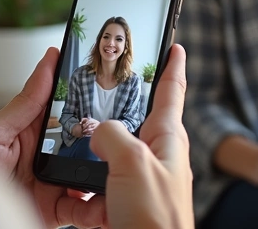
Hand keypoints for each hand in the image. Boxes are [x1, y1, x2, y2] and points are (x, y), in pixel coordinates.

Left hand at [0, 48, 105, 228]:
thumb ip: (23, 104)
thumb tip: (46, 64)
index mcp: (29, 131)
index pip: (64, 108)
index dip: (86, 97)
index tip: (107, 83)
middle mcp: (45, 156)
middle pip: (85, 142)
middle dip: (106, 139)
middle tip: (124, 133)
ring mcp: (51, 184)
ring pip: (90, 176)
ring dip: (107, 172)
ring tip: (121, 168)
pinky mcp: (55, 211)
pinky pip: (83, 210)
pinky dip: (98, 208)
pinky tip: (108, 201)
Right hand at [91, 45, 193, 228]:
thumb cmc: (156, 222)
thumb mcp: (133, 165)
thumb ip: (114, 136)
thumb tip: (99, 132)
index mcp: (168, 138)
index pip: (172, 91)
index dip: (173, 65)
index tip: (176, 45)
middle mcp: (160, 155)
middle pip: (144, 116)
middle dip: (130, 100)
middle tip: (118, 80)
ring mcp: (147, 178)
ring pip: (123, 147)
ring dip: (105, 140)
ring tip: (86, 132)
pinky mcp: (132, 199)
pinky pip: (110, 175)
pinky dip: (95, 171)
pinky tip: (81, 177)